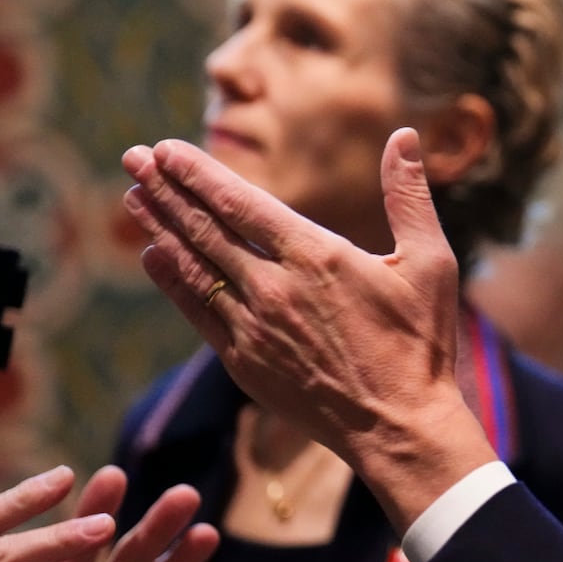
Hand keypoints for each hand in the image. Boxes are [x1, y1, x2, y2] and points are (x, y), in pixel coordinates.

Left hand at [121, 130, 496, 529]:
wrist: (399, 426)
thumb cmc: (420, 342)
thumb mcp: (431, 261)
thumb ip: (409, 195)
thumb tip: (404, 135)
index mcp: (317, 256)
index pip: (241, 203)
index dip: (199, 174)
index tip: (166, 148)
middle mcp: (275, 288)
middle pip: (206, 229)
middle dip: (165, 189)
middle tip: (133, 157)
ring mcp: (254, 328)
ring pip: (194, 267)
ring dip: (160, 228)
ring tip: (132, 196)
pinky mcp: (245, 363)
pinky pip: (197, 312)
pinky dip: (172, 280)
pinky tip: (153, 256)